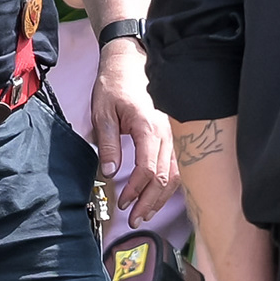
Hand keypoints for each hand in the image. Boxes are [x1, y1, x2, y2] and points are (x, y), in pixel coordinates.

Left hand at [89, 41, 176, 217]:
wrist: (130, 62)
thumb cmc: (115, 85)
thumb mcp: (103, 113)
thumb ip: (108, 143)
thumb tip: (109, 171)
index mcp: (148, 127)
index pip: (148, 169)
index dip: (136, 190)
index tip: (123, 202)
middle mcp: (165, 133)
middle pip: (165, 177)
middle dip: (150, 202)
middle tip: (134, 218)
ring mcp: (172, 134)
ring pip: (175, 174)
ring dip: (161, 197)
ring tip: (145, 213)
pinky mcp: (171, 135)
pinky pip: (176, 165)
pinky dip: (168, 184)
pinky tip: (157, 195)